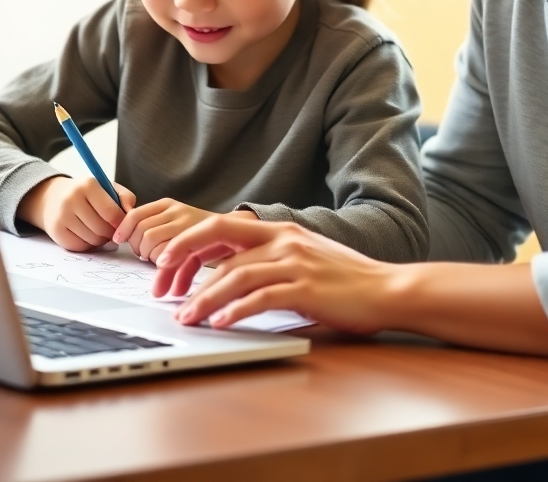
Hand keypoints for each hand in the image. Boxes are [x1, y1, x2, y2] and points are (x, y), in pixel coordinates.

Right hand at [18, 176, 135, 251]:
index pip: (111, 212)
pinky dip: (88, 245)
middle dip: (112, 233)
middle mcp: (72, 199)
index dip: (121, 223)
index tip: (124, 224)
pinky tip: (88, 235)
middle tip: (113, 230)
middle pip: (102, 228)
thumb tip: (131, 212)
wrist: (53, 198)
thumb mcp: (107, 188)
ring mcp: (62, 216)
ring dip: (101, 240)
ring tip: (101, 231)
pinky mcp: (55, 231)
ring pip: (92, 239)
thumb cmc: (87, 194)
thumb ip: (125, 197)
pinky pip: (80, 247)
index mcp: (88, 185)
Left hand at [112, 199, 214, 262]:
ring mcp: (187, 224)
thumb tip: (119, 238)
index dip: (123, 229)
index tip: (119, 240)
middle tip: (146, 256)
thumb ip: (153, 225)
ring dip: (150, 257)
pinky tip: (169, 269)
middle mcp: (176, 211)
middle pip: (141, 231)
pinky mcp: (196, 240)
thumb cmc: (199, 231)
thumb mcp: (175, 220)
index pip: (134, 214)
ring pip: (151, 242)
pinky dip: (163, 267)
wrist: (235, 229)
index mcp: (167, 204)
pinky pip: (167, 254)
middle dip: (138, 249)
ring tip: (159, 263)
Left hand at [152, 216, 395, 332]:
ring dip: (204, 298)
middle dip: (183, 261)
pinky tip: (219, 323)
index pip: (221, 225)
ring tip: (185, 318)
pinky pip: (261, 298)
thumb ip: (268, 261)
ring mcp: (295, 263)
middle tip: (161, 287)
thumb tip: (225, 277)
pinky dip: (236, 311)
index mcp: (280, 231)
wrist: (387, 289)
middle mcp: (284, 240)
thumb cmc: (344, 280)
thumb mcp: (303, 259)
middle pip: (220, 242)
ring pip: (235, 274)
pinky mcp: (306, 289)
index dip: (188, 242)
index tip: (165, 264)